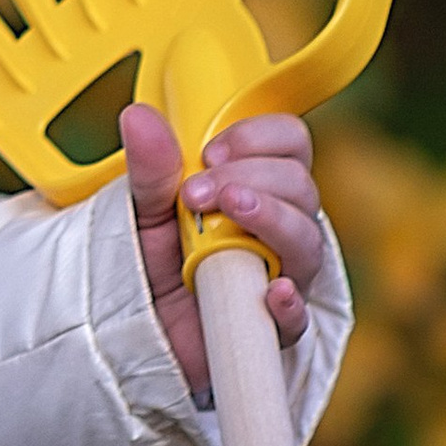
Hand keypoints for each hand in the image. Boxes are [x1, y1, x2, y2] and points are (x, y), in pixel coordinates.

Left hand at [123, 101, 324, 392]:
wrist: (139, 328)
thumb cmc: (154, 262)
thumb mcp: (143, 209)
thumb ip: (149, 168)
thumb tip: (138, 117)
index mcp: (257, 187)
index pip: (289, 145)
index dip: (258, 138)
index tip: (211, 152)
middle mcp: (279, 227)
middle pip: (300, 186)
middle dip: (251, 177)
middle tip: (196, 192)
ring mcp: (282, 274)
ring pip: (307, 241)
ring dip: (272, 219)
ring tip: (232, 210)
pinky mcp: (272, 326)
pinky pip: (298, 317)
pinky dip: (290, 302)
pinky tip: (272, 290)